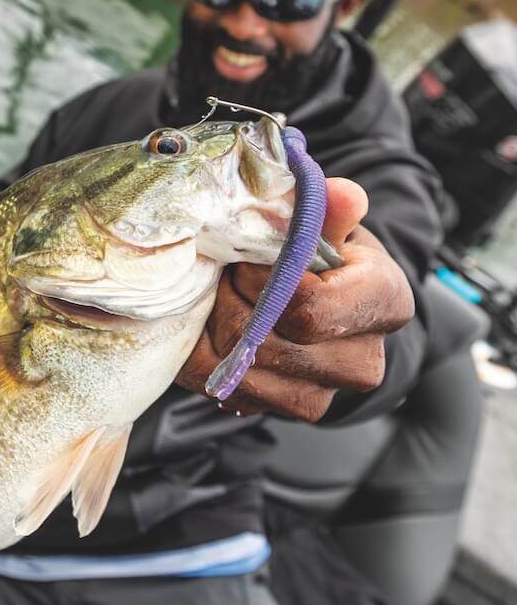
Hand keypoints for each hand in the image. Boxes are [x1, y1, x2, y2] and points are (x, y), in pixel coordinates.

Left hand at [176, 177, 414, 422]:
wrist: (316, 296)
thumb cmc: (316, 252)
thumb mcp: (321, 223)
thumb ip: (327, 210)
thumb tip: (343, 194)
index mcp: (386, 303)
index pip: (306, 308)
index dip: (261, 281)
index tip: (248, 259)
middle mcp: (366, 361)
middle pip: (269, 343)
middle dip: (234, 303)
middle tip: (229, 278)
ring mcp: (331, 393)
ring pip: (247, 372)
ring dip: (220, 332)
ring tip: (226, 301)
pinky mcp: (295, 409)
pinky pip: (236, 394)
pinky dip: (217, 363)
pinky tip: (222, 334)